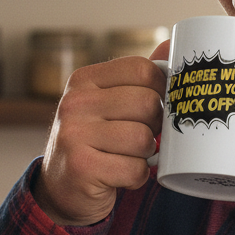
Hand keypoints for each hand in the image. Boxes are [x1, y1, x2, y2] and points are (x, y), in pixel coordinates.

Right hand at [33, 41, 169, 225]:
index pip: (143, 70)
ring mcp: (74, 134)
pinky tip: (120, 176)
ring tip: (127, 156)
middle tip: (139, 138)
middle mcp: (75, 102)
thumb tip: (172, 44)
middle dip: (154, 126)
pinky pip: (135, 169)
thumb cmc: (97, 142)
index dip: (161, 91)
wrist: (61, 189)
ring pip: (143, 138)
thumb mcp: (110, 104)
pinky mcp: (81, 167)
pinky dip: (137, 177)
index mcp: (85, 79)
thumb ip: (140, 79)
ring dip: (145, 154)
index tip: (153, 108)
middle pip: (148, 103)